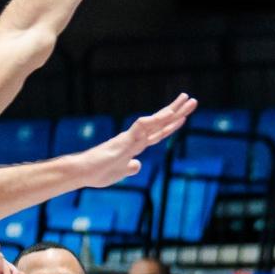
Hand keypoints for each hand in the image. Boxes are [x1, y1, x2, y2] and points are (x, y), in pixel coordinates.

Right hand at [75, 94, 197, 187]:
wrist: (82, 173)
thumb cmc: (98, 172)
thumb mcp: (120, 173)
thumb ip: (129, 167)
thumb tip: (137, 164)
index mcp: (135, 146)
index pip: (158, 133)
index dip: (171, 125)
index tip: (184, 116)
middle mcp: (135, 138)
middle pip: (160, 123)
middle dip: (177, 112)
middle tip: (192, 100)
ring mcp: (130, 138)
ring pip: (154, 121)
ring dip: (171, 111)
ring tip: (186, 100)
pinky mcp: (123, 141)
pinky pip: (141, 127)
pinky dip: (154, 120)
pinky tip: (167, 114)